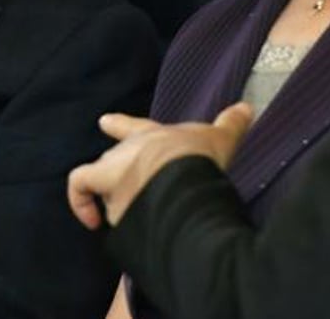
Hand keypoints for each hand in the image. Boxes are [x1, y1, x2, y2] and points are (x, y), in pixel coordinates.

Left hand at [67, 102, 253, 229]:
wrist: (179, 179)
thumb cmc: (197, 155)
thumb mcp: (218, 137)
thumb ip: (230, 124)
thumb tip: (247, 108)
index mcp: (149, 136)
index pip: (129, 126)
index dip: (118, 126)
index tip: (105, 122)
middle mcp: (124, 153)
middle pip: (111, 159)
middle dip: (115, 171)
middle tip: (123, 186)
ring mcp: (112, 176)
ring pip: (100, 182)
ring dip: (110, 195)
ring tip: (124, 212)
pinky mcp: (106, 199)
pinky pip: (81, 196)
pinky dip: (82, 207)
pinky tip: (91, 222)